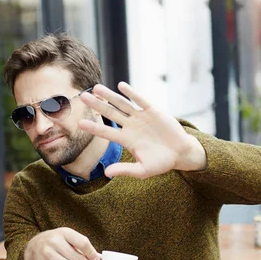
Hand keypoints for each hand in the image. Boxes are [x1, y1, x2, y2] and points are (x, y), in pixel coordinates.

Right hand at [24, 227, 102, 259]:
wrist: (32, 247)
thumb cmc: (55, 242)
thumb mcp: (66, 237)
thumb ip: (80, 246)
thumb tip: (96, 259)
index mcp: (64, 232)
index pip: (82, 242)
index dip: (92, 253)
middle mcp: (55, 242)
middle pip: (78, 259)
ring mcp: (47, 254)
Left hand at [79, 82, 206, 178]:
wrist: (181, 153)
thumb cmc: (161, 163)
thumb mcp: (143, 170)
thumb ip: (125, 170)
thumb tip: (106, 173)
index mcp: (126, 140)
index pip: (106, 132)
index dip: (94, 128)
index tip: (80, 123)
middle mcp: (130, 126)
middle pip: (110, 114)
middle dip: (97, 105)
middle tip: (82, 97)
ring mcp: (140, 117)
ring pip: (122, 104)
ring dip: (109, 96)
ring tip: (96, 87)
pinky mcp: (153, 111)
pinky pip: (140, 100)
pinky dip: (131, 93)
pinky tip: (121, 86)